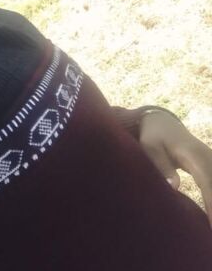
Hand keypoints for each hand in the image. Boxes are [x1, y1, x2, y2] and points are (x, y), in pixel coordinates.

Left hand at [139, 110, 211, 224]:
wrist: (162, 122)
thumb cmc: (154, 136)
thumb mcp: (150, 146)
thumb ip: (162, 165)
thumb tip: (175, 187)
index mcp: (193, 155)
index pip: (207, 181)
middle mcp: (207, 157)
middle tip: (210, 232)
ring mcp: (211, 161)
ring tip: (209, 229)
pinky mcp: (211, 167)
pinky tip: (210, 218)